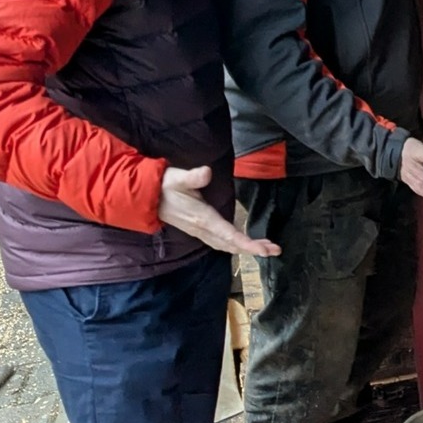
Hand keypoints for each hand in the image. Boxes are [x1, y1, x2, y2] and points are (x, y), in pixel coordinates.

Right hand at [158, 165, 280, 256]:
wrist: (146, 198)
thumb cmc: (164, 185)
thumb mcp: (176, 178)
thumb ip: (191, 176)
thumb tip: (206, 172)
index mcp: (202, 219)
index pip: (229, 234)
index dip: (247, 243)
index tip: (264, 250)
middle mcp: (203, 229)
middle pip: (232, 243)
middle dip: (254, 248)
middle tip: (276, 250)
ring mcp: (201, 231)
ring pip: (227, 244)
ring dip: (246, 247)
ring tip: (267, 248)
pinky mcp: (199, 229)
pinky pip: (221, 241)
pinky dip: (235, 244)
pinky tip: (243, 244)